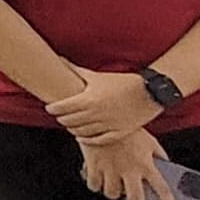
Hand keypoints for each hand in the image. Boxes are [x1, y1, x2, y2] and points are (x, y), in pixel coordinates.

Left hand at [47, 70, 161, 141]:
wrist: (149, 92)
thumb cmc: (121, 82)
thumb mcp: (97, 76)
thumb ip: (75, 69)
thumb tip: (59, 58)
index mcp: (88, 99)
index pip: (61, 108)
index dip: (52, 109)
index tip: (49, 107)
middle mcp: (96, 114)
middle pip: (69, 121)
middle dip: (61, 119)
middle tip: (58, 116)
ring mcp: (108, 125)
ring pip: (81, 132)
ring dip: (72, 129)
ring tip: (68, 125)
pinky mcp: (119, 133)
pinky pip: (98, 140)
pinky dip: (87, 140)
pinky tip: (80, 136)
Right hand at [79, 129, 177, 199]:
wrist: (99, 114)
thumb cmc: (124, 127)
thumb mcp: (147, 139)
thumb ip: (158, 153)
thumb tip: (165, 163)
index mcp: (146, 163)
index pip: (163, 190)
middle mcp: (129, 169)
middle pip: (135, 199)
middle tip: (131, 195)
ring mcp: (110, 169)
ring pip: (112, 194)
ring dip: (114, 191)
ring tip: (113, 183)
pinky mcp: (93, 165)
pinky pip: (94, 186)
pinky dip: (96, 184)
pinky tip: (98, 178)